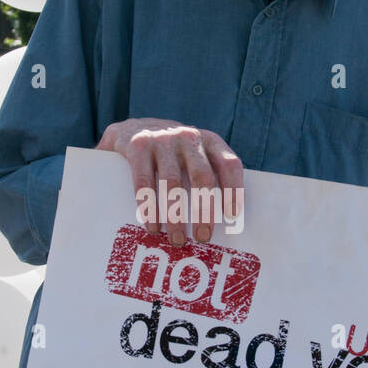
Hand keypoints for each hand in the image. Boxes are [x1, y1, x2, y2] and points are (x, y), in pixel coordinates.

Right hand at [96, 117, 243, 245]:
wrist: (133, 128)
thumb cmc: (173, 154)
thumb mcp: (195, 155)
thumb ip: (209, 176)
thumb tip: (228, 223)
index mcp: (210, 141)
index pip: (229, 164)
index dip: (234, 190)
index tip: (232, 217)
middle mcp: (189, 137)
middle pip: (202, 177)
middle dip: (204, 211)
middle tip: (202, 238)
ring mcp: (162, 140)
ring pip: (172, 183)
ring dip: (175, 216)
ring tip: (177, 240)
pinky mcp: (137, 146)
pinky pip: (144, 181)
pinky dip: (149, 208)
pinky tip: (152, 226)